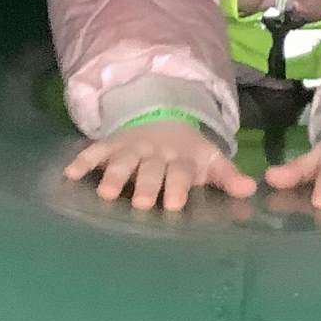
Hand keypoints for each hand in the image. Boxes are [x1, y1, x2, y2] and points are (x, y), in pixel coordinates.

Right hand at [64, 121, 255, 211]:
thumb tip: (251, 190)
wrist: (161, 117)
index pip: (181, 171)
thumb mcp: (209, 161)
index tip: (174, 203)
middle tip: (141, 202)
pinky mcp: (110, 145)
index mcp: (182, 158)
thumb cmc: (186, 152)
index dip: (178, 185)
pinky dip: (83, 161)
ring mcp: (132, 148)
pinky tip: (70, 174)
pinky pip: (94, 151)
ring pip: (123, 161)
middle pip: (151, 169)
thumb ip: (227, 177)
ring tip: (105, 193)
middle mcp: (156, 152)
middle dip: (146, 184)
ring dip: (114, 175)